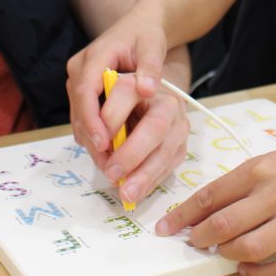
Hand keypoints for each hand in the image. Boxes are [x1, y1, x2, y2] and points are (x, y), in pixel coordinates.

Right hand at [66, 14, 185, 199]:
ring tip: (110, 164)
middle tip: (108, 164)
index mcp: (94, 57)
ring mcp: (77, 79)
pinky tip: (109, 151)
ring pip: (78, 115)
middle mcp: (79, 68)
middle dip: (92, 137)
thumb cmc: (147, 35)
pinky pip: (82, 115)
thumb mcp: (153, 46)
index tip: (104, 143)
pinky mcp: (81, 89)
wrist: (139, 25)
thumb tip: (147, 89)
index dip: (92, 120)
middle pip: (78, 109)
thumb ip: (150, 66)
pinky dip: (94, 133)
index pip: (86, 92)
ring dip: (91, 139)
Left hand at [98, 72, 188, 205]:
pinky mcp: (182, 144)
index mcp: (139, 81)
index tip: (99, 141)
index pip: (126, 91)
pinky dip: (151, 182)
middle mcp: (164, 100)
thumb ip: (93, 116)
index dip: (111, 116)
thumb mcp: (102, 99)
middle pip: (155, 125)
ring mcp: (178, 123)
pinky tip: (138, 193)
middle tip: (111, 172)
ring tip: (126, 194)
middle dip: (132, 153)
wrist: (153, 98)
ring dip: (144, 175)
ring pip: (166, 150)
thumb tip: (95, 146)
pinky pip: (170, 166)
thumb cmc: (120, 100)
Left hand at [154, 130, 275, 275]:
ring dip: (228, 255)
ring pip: (249, 248)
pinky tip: (248, 270)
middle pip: (224, 225)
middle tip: (194, 242)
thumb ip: (237, 185)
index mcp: (258, 170)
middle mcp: (275, 194)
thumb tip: (203, 210)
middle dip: (200, 238)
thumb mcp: (266, 161)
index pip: (209, 196)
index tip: (167, 228)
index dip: (183, 215)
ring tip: (222, 252)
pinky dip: (260, 275)